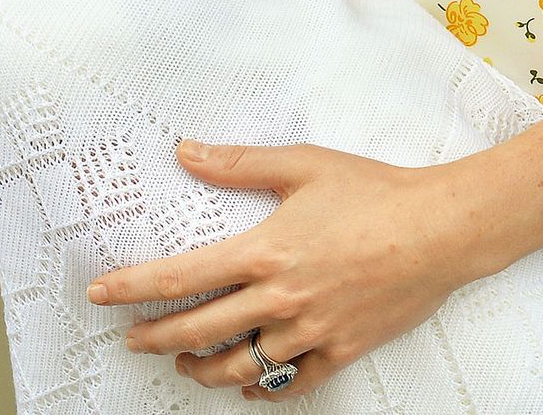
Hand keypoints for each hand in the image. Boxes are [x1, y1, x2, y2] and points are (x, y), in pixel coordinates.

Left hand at [87, 141, 480, 401]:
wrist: (443, 229)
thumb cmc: (372, 192)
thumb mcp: (300, 166)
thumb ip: (236, 164)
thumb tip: (185, 152)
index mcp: (263, 252)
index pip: (179, 277)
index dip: (132, 288)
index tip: (100, 295)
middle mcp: (280, 299)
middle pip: (197, 330)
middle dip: (154, 337)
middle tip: (130, 338)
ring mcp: (311, 332)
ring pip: (238, 367)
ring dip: (200, 369)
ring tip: (181, 363)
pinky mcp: (342, 350)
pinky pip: (293, 385)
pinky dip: (262, 390)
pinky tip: (247, 386)